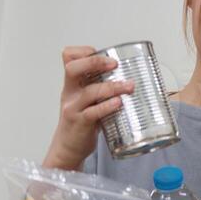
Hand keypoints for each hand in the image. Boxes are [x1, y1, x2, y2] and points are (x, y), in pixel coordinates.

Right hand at [42, 46, 134, 169]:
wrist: (68, 148)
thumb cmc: (81, 122)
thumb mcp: (87, 100)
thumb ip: (102, 88)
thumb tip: (132, 78)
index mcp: (72, 84)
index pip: (68, 58)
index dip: (83, 51)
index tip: (104, 55)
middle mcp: (70, 93)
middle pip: (73, 68)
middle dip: (94, 62)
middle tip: (114, 64)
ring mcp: (73, 108)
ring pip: (89, 91)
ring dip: (112, 87)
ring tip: (128, 86)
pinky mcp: (80, 123)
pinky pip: (92, 112)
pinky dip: (107, 106)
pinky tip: (119, 103)